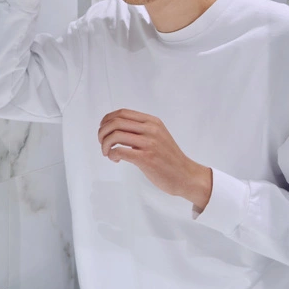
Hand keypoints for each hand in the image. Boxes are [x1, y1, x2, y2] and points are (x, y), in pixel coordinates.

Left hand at [98, 109, 212, 210]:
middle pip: (116, 122)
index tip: (103, 128)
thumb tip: (116, 128)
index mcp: (152, 122)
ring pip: (115, 136)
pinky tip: (115, 159)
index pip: (123, 113)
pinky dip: (112, 155)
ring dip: (105, 144)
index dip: (107, 119)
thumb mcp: (158, 135)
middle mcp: (151, 129)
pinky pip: (120, 152)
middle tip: (102, 142)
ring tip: (107, 152)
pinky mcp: (147, 159)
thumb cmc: (169, 158)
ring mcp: (149, 144)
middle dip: (102, 132)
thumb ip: (142, 129)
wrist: (186, 176)